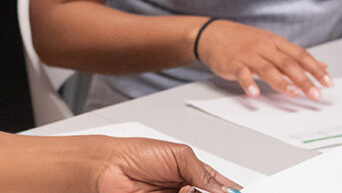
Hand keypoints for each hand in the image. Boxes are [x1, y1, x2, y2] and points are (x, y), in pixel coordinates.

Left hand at [94, 136, 239, 192]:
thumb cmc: (137, 153)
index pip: (223, 187)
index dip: (233, 191)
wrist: (108, 167)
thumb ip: (203, 172)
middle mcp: (188, 190)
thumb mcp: (178, 155)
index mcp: (196, 173)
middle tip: (197, 188)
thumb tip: (223, 189)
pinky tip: (179, 192)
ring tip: (183, 189)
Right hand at [195, 19, 330, 99]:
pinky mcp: (232, 63)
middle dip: (303, 79)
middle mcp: (264, 47)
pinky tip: (255, 93)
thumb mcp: (271, 44)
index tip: (328, 82)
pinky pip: (242, 73)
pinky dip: (248, 83)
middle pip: (287, 63)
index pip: (300, 55)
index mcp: (275, 42)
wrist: (211, 33)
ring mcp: (248, 55)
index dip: (315, 69)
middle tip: (315, 94)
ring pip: (267, 68)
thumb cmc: (243, 40)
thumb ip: (295, 57)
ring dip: (281, 82)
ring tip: (293, 93)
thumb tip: (322, 66)